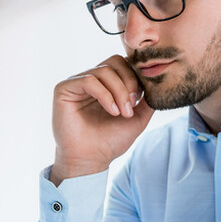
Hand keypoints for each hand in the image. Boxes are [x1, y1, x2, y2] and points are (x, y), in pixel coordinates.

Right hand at [51, 55, 154, 184]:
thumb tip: (156, 84)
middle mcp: (90, 80)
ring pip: (103, 70)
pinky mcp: (64, 89)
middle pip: (114, 62)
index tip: (141, 99)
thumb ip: (146, 100)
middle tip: (133, 105)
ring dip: (119, 91)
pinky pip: (88, 80)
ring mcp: (76, 83)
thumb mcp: (137, 118)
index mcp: (105, 84)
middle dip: (129, 81)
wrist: (90, 160)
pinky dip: (105, 95)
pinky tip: (112, 110)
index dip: (135, 77)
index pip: (123, 64)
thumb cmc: (109, 141)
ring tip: (122, 112)